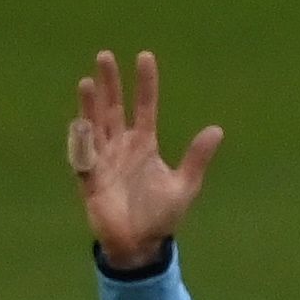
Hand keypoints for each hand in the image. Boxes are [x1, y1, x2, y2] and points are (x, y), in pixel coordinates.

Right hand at [67, 50, 221, 270]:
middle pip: (114, 107)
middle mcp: (121, 146)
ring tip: (89, 80)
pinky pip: (84, 154)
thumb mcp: (184, 184)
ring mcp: (103, 159)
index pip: (144, 107)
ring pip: (96, 124)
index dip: (145, 84)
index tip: (145, 57)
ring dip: (92, 103)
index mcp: (144, 144)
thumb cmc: (161, 216)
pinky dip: (83, 139)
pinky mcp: (90, 176)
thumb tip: (217, 130)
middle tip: (106, 55)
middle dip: (110, 83)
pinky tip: (82, 121)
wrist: (141, 244)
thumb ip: (197, 157)